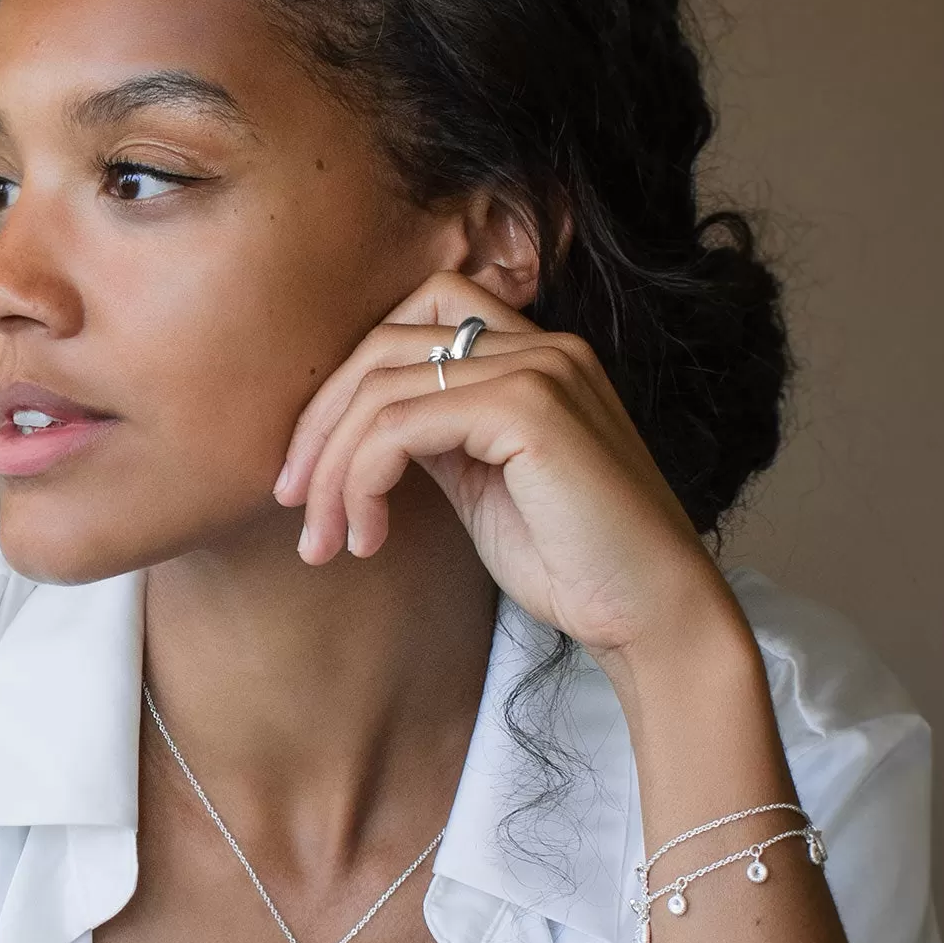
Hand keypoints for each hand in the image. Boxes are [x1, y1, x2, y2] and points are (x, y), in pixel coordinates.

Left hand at [274, 270, 734, 659]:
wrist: (651, 614)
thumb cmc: (575, 565)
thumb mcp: (485, 488)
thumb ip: (437, 442)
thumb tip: (364, 433)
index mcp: (532, 356)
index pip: (409, 328)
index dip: (344, 392)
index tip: (310, 477)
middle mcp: (540, 345)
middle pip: (383, 343)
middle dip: (320, 425)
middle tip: (292, 504)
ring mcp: (539, 368)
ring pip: (382, 386)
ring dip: (331, 468)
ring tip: (325, 540)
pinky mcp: (530, 408)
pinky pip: (401, 424)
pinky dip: (362, 480)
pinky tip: (368, 537)